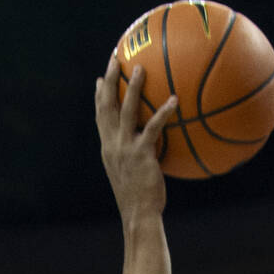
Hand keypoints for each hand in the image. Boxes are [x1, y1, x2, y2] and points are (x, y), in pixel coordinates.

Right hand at [95, 56, 177, 219]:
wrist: (138, 215)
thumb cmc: (139, 201)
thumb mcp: (130, 177)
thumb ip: (134, 159)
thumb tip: (148, 152)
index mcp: (108, 149)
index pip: (100, 117)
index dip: (99, 97)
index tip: (100, 79)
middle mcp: (113, 145)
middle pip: (107, 105)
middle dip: (110, 79)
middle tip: (115, 58)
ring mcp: (125, 148)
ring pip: (127, 110)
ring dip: (133, 87)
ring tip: (140, 68)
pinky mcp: (142, 154)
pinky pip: (153, 127)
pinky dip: (163, 112)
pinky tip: (174, 100)